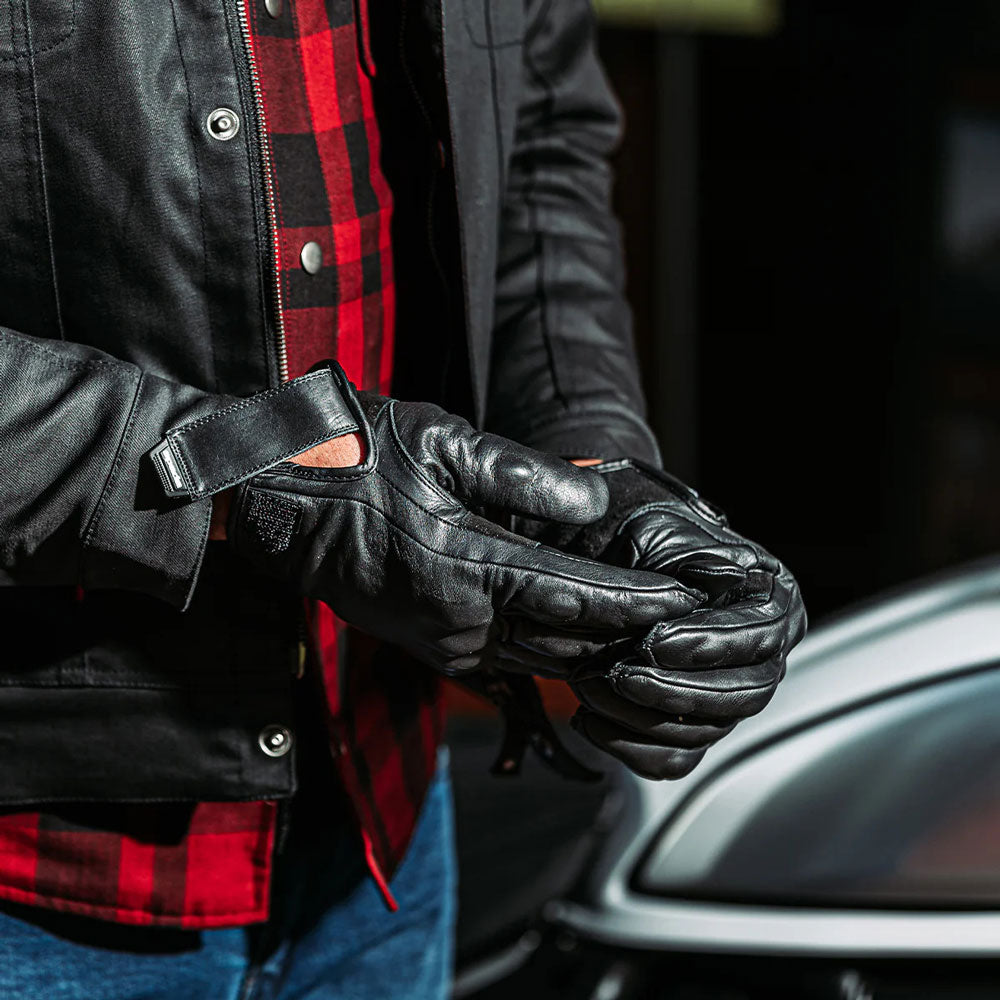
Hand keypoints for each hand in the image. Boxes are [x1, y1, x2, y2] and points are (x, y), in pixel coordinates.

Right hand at [226, 364, 704, 675]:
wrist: (277, 506)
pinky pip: (513, 658)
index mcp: (465, 568)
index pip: (574, 596)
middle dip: (632, 634)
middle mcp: (459, 622)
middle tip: (688, 623)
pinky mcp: (435, 647)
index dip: (635, 600)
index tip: (685, 599)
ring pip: (543, 660)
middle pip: (568, 643)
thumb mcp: (441, 443)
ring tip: (655, 633)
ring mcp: (444, 643)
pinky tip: (592, 636)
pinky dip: (558, 649)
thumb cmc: (354, 461)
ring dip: (600, 648)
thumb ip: (524, 476)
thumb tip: (596, 500)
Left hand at [520, 458, 806, 779]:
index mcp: (770, 597)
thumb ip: (686, 564)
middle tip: (618, 673)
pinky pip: (674, 759)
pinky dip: (630, 747)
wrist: (601, 553)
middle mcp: (762, 652)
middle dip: (675, 690)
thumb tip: (708, 595)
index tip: (654, 641)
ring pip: (707, 731)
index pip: (760, 634)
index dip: (710, 644)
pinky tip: (588, 718)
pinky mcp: (691, 727)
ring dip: (643, 717)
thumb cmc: (634, 535)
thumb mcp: (657, 531)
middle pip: (744, 694)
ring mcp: (728, 694)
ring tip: (589, 685)